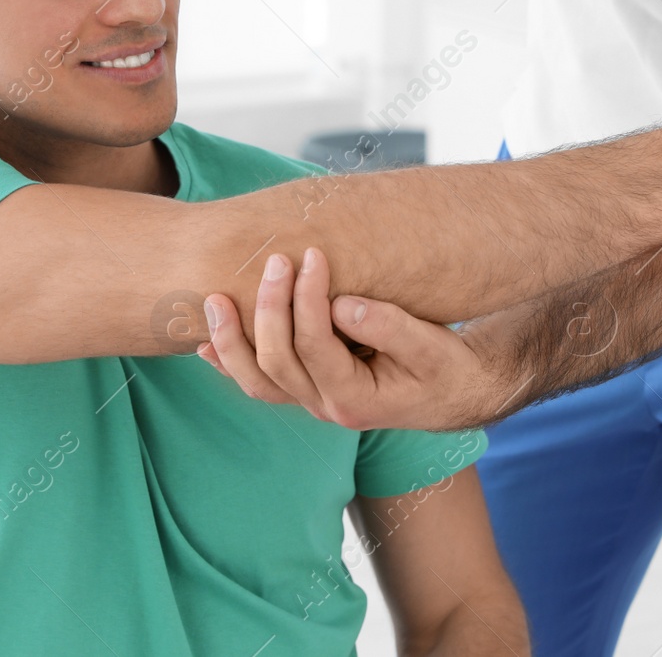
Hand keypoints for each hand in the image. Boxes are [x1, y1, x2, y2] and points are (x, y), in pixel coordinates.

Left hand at [198, 248, 504, 431]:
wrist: (457, 393)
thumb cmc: (448, 368)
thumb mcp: (434, 349)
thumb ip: (391, 328)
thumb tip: (343, 305)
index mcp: (355, 400)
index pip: (316, 347)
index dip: (308, 300)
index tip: (313, 255)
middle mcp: (326, 407)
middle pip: (277, 362)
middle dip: (269, 308)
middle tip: (275, 260)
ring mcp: (313, 401)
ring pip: (257, 380)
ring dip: (231, 340)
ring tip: (214, 300)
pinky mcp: (308, 389)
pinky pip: (260, 383)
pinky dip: (230, 362)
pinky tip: (204, 343)